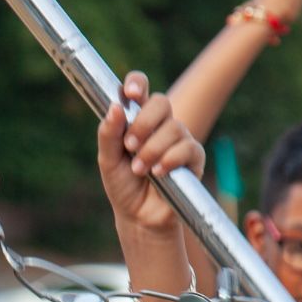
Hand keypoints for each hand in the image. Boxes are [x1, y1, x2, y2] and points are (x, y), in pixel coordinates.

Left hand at [98, 73, 202, 233]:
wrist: (139, 218)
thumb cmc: (123, 186)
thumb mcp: (108, 161)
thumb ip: (109, 134)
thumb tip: (115, 107)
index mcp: (136, 119)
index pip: (139, 89)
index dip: (137, 83)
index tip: (131, 94)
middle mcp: (159, 125)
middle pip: (161, 102)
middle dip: (144, 122)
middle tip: (130, 145)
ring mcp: (178, 140)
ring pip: (174, 128)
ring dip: (152, 149)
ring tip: (139, 170)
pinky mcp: (194, 158)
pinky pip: (188, 148)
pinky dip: (170, 160)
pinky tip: (159, 173)